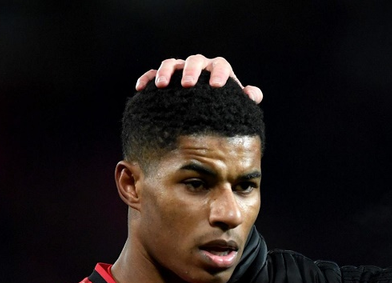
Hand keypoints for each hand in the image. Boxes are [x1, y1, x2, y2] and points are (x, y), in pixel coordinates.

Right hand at [135, 55, 262, 103]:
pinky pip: (152, 73)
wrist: (205, 113)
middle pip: (195, 61)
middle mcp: (199, 66)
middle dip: (191, 71)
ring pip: (172, 63)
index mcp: (218, 70)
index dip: (219, 74)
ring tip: (161, 85)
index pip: (220, 65)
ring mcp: (180, 70)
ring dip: (166, 72)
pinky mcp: (164, 77)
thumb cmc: (224, 106)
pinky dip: (146, 78)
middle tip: (188, 85)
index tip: (216, 86)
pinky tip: (140, 88)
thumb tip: (251, 95)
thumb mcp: (237, 103)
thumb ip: (248, 98)